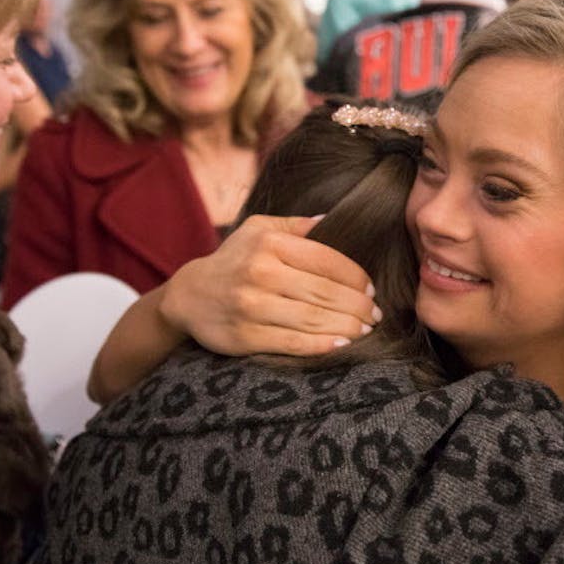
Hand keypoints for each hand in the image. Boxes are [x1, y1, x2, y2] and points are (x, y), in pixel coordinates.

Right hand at [160, 214, 379, 356]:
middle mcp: (260, 273)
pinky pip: (293, 343)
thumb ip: (295, 225)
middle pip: (324, 292)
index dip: (355, 277)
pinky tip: (342, 344)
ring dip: (348, 326)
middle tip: (375, 314)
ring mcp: (251, 306)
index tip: (370, 289)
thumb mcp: (257, 230)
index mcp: (269, 244)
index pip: (326, 260)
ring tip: (365, 330)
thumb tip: (332, 218)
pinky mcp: (245, 336)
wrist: (189, 296)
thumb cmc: (234, 261)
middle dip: (358, 306)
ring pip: (313, 319)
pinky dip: (322, 345)